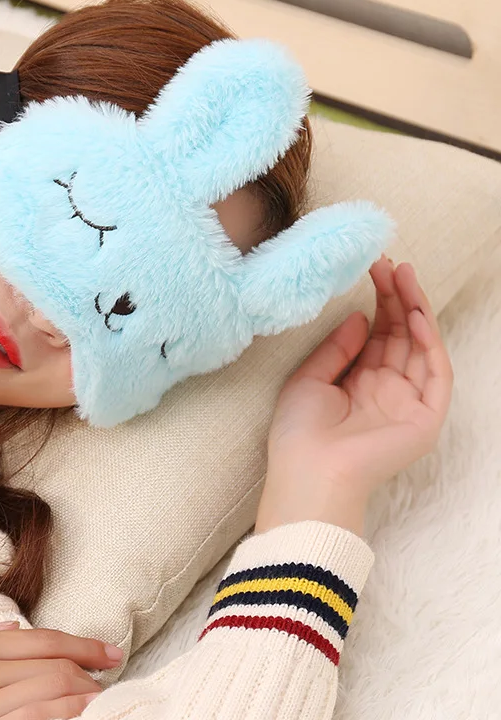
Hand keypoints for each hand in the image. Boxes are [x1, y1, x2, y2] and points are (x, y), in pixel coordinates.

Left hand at [256, 256, 452, 535]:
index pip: (377, 335)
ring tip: (403, 276)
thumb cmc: (299, 432)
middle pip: (399, 335)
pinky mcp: (425, 417)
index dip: (378, 303)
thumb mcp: (310, 378)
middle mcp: (386, 390)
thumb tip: (359, 316)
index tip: (371, 270)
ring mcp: (407, 403)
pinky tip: (414, 315)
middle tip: (388, 264)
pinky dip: (429, 342)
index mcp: (359, 383)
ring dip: (415, 309)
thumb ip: (337, 348)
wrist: (307, 471)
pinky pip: (435, 373)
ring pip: (420, 346)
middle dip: (396, 298)